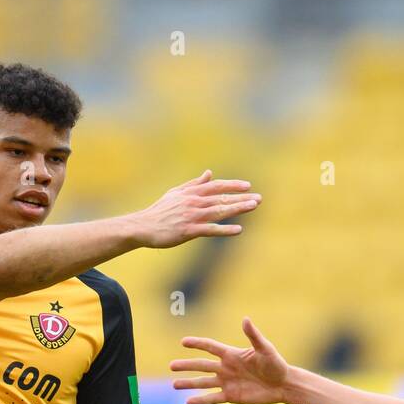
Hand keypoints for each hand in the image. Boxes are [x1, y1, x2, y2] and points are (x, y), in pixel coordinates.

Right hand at [130, 170, 260, 247]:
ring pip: (219, 211)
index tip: (248, 186)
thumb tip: (209, 173)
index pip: (216, 186)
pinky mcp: (189, 231)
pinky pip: (211, 230)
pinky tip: (238, 230)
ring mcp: (192, 216)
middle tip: (259, 199)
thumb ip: (194, 184)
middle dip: (242, 198)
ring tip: (253, 207)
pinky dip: (225, 229)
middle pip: (222, 198)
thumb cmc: (160, 211)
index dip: (233, 185)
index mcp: (191, 193)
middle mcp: (194, 202)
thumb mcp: (176, 193)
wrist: (143, 226)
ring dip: (237, 208)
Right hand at [170, 318, 289, 403]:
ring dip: (189, 383)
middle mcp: (226, 368)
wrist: (283, 385)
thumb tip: (245, 319)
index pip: (210, 347)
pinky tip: (188, 402)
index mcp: (232, 355)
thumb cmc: (276, 364)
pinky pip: (213, 398)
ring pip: (203, 383)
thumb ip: (253, 336)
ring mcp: (227, 383)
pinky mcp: (231, 396)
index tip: (183, 342)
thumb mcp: (265, 349)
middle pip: (202, 365)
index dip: (197, 343)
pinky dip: (201, 400)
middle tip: (171, 365)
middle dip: (187, 366)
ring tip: (174, 384)